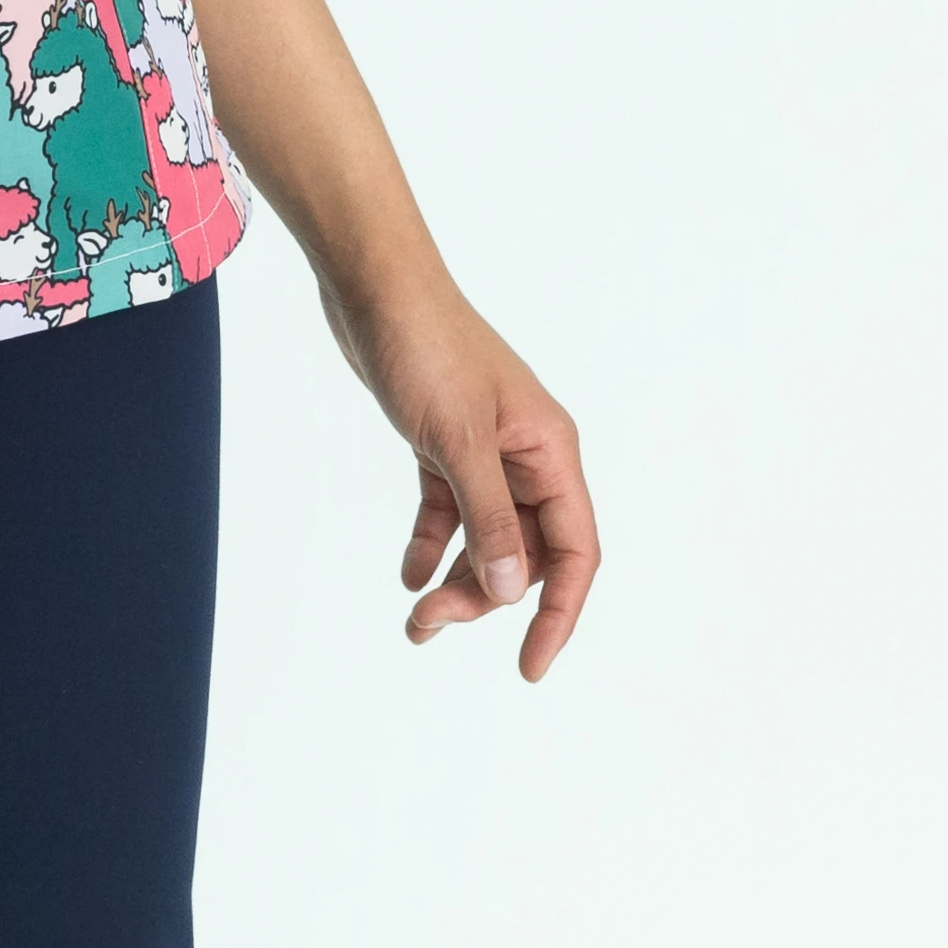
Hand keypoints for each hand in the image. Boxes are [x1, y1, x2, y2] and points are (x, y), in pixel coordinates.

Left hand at [320, 270, 598, 682]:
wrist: (373, 283)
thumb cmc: (424, 344)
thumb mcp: (457, 437)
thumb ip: (488, 515)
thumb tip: (512, 592)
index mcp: (549, 450)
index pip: (574, 551)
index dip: (559, 613)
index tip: (531, 664)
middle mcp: (526, 454)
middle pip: (525, 552)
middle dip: (486, 597)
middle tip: (429, 625)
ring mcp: (485, 448)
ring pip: (485, 534)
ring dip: (457, 579)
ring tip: (415, 618)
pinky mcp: (443, 439)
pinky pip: (449, 508)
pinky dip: (433, 542)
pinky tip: (409, 574)